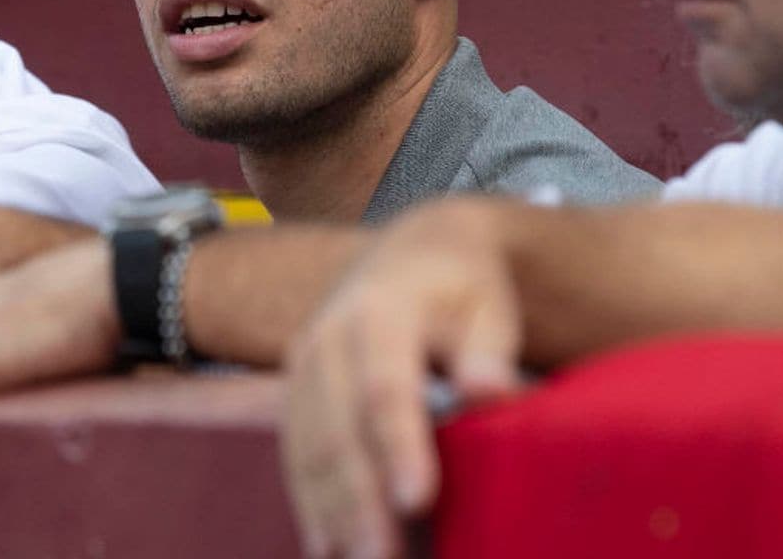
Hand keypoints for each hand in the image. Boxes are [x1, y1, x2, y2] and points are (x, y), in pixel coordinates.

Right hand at [280, 200, 525, 558]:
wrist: (411, 253)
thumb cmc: (463, 291)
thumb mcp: (488, 308)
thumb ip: (488, 351)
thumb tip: (488, 393)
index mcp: (381, 311)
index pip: (385, 385)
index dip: (399, 445)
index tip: (419, 501)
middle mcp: (328, 336)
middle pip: (337, 427)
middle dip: (356, 499)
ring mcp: (303, 364)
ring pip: (308, 446)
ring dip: (329, 511)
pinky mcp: (294, 389)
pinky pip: (295, 452)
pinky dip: (310, 502)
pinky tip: (326, 547)